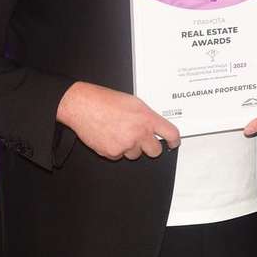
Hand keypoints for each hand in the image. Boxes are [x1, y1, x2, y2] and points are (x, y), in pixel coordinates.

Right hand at [57, 81, 178, 160]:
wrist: (82, 106)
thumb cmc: (105, 101)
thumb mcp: (134, 103)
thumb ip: (147, 116)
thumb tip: (155, 126)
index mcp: (147, 119)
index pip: (171, 134)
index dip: (174, 141)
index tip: (173, 143)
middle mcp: (139, 133)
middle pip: (155, 151)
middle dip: (150, 147)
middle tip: (143, 140)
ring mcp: (125, 145)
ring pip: (135, 154)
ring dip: (131, 148)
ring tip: (119, 132)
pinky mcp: (112, 153)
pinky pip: (119, 156)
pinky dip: (115, 149)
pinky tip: (109, 136)